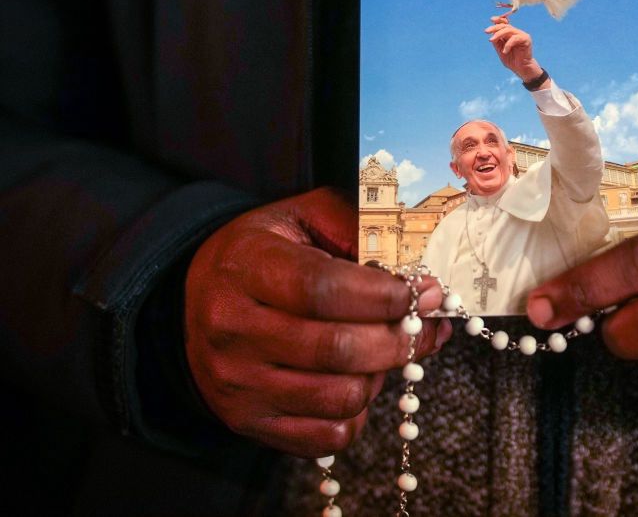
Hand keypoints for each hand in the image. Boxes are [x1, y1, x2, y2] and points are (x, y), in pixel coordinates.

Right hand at [185, 187, 450, 456]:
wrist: (197, 298)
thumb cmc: (265, 252)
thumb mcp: (304, 217)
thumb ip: (357, 229)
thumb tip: (418, 276)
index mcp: (244, 266)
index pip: (323, 290)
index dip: (385, 296)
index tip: (424, 292)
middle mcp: (232, 328)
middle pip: (339, 349)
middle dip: (400, 338)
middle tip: (425, 323)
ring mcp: (237, 382)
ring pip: (342, 397)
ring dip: (380, 374)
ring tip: (382, 348)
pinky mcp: (247, 421)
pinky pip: (329, 436)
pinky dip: (358, 411)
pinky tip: (356, 379)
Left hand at [484, 15, 545, 84]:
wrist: (521, 69)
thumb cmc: (512, 60)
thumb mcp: (500, 50)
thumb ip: (497, 42)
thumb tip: (491, 34)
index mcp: (510, 34)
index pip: (504, 23)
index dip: (498, 20)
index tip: (491, 19)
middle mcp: (516, 33)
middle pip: (505, 26)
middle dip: (494, 28)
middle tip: (486, 31)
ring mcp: (522, 35)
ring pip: (509, 30)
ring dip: (499, 34)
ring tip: (492, 40)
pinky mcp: (526, 39)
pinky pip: (515, 38)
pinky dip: (508, 44)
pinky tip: (504, 51)